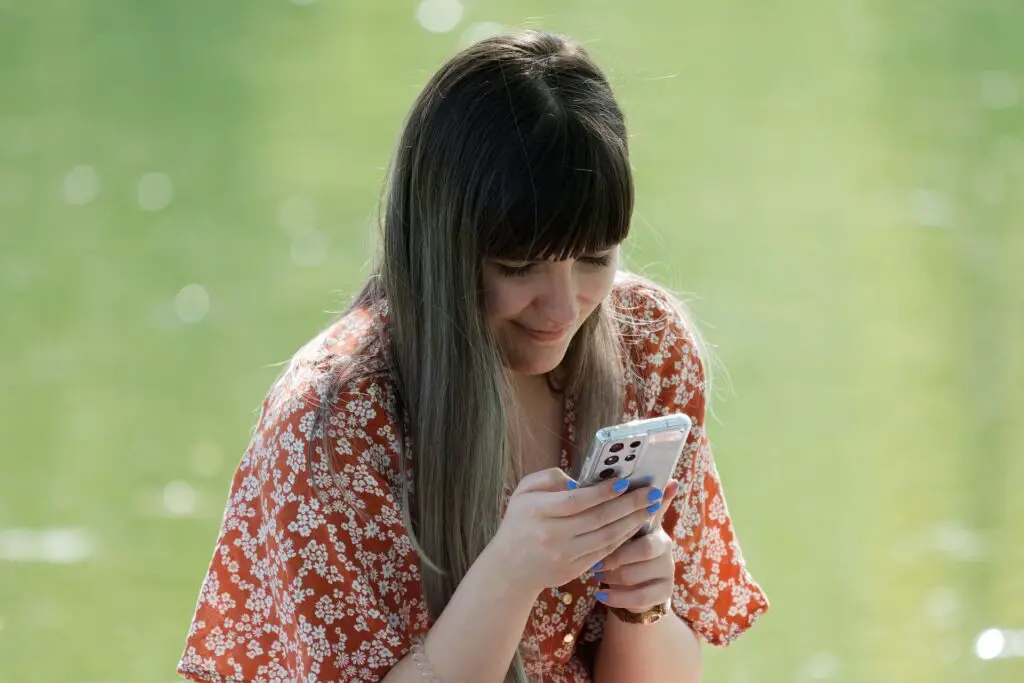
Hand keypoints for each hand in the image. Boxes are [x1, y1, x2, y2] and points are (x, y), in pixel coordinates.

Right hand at [487, 468, 661, 595]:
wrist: (509, 568)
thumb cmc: (519, 522)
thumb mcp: (523, 492)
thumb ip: (548, 478)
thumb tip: (580, 481)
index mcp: (537, 511)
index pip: (576, 501)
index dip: (603, 492)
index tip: (624, 482)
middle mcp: (551, 535)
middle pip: (598, 519)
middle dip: (629, 504)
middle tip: (651, 492)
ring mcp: (564, 555)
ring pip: (606, 536)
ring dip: (632, 521)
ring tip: (650, 507)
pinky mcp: (574, 569)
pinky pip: (605, 551)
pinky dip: (623, 537)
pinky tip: (635, 525)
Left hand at [593, 478, 679, 612]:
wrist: (639, 585)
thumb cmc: (625, 550)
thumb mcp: (624, 528)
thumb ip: (623, 506)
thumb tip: (630, 477)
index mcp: (654, 525)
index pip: (646, 518)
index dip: (624, 522)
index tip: (600, 530)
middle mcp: (666, 546)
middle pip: (645, 548)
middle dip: (616, 555)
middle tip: (595, 561)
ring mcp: (667, 570)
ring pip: (637, 574)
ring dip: (612, 576)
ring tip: (598, 575)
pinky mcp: (664, 592)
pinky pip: (640, 597)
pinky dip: (617, 597)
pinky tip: (602, 595)